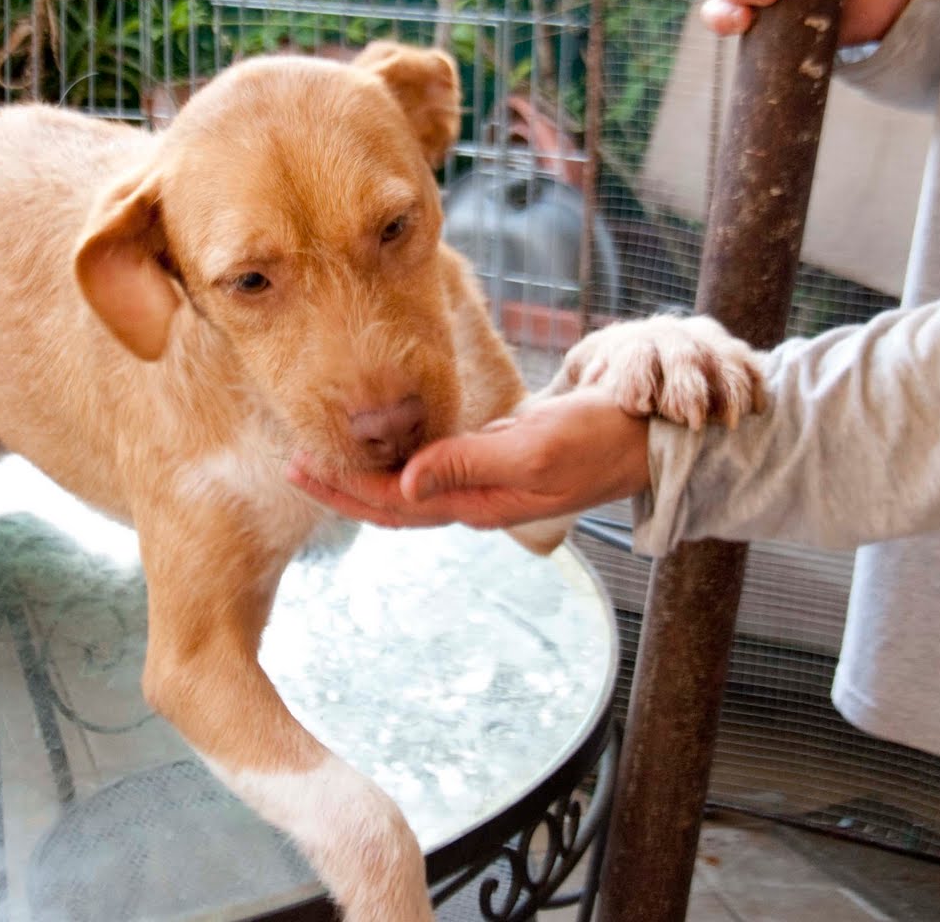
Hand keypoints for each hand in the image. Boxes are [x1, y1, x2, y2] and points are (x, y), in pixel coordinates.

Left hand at [286, 390, 650, 531]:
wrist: (647, 434)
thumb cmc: (598, 438)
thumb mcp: (533, 448)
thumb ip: (468, 464)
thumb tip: (405, 482)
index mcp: (480, 505)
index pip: (396, 505)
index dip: (346, 489)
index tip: (300, 467)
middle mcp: (476, 499)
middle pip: (394, 503)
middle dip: (341, 487)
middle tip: (291, 464)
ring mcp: (487, 481)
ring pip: (412, 486)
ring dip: (366, 473)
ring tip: (324, 453)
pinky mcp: (497, 457)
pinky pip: (437, 465)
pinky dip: (402, 456)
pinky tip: (385, 443)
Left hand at [548, 314, 765, 429]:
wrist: (663, 358)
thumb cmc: (614, 377)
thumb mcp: (583, 380)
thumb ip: (554, 402)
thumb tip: (508, 429)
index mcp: (627, 345)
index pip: (631, 354)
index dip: (636, 377)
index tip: (638, 405)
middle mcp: (667, 339)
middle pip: (679, 354)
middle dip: (685, 384)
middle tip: (687, 417)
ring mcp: (704, 346)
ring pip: (718, 360)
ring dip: (723, 389)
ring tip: (727, 420)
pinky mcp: (735, 356)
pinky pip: (748, 366)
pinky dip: (752, 386)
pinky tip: (754, 408)